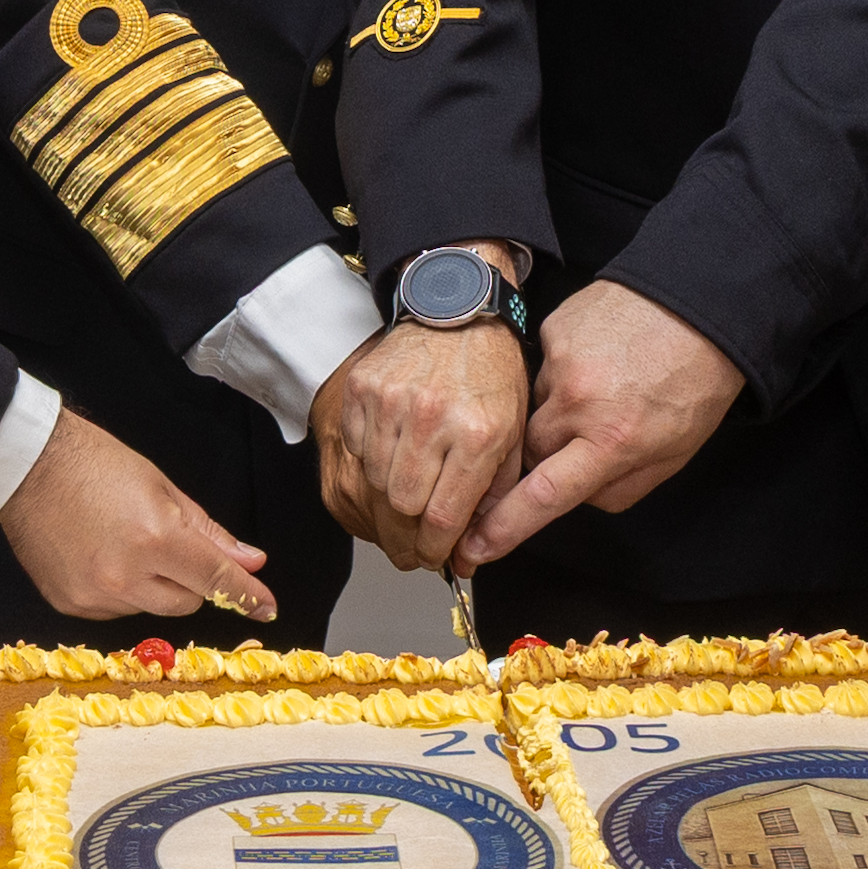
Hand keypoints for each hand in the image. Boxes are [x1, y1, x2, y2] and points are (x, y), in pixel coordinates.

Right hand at [0, 407, 276, 622]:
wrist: (29, 467)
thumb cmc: (98, 464)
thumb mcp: (163, 488)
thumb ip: (209, 532)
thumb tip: (249, 562)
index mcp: (155, 539)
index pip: (216, 579)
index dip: (247, 595)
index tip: (267, 607)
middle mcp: (126, 578)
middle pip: (186, 602)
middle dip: (192, 580)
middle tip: (173, 545)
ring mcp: (95, 597)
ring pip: (151, 608)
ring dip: (155, 586)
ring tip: (128, 543)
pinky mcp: (70, 605)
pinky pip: (115, 611)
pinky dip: (122, 592)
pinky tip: (103, 557)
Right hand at [313, 313, 529, 574]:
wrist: (459, 309)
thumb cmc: (492, 372)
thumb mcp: (514, 434)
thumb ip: (495, 498)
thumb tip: (469, 555)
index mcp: (477, 433)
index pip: (443, 518)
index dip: (434, 551)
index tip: (435, 559)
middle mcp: (431, 418)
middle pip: (401, 508)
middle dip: (406, 538)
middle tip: (413, 545)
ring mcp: (390, 402)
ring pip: (372, 484)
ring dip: (385, 505)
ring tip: (402, 505)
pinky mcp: (362, 391)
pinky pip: (353, 451)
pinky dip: (367, 467)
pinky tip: (387, 462)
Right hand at [460, 279, 742, 566]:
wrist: (700, 302)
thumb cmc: (696, 382)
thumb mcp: (673, 454)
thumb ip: (618, 489)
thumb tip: (573, 499)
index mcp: (612, 440)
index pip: (544, 495)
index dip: (504, 527)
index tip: (474, 546)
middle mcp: (579, 401)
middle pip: (529, 452)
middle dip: (548, 456)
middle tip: (586, 439)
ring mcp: (561, 360)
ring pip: (535, 408)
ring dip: (559, 411)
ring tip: (604, 389)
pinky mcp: (553, 329)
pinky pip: (543, 367)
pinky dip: (564, 371)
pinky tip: (599, 360)